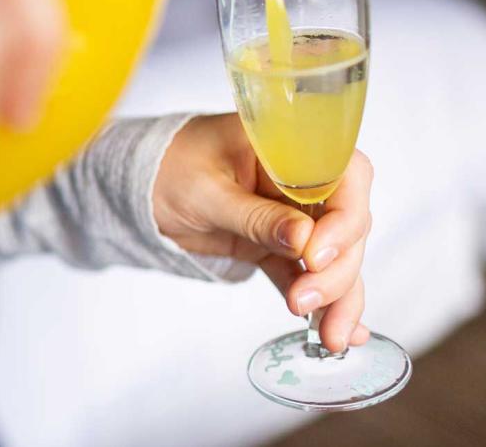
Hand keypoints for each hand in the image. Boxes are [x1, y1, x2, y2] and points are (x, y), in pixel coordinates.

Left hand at [153, 113, 373, 352]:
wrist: (139, 188)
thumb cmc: (167, 170)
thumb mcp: (205, 193)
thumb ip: (254, 216)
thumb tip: (304, 238)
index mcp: (287, 148)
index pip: (344, 174)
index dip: (344, 218)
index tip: (316, 255)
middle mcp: (301, 180)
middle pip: (346, 223)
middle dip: (338, 269)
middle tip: (307, 301)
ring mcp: (293, 215)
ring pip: (334, 255)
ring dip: (338, 296)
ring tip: (333, 337)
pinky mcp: (279, 245)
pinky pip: (308, 273)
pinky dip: (322, 302)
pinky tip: (337, 331)